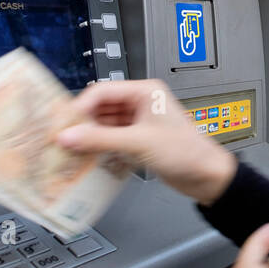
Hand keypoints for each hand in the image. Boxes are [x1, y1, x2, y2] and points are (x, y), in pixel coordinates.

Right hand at [54, 79, 236, 204]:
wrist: (206, 176)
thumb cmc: (187, 152)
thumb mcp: (138, 143)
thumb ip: (101, 139)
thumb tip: (69, 136)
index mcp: (145, 92)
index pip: (102, 91)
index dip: (81, 107)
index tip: (64, 123)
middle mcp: (141, 102)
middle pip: (101, 107)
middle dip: (82, 122)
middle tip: (61, 137)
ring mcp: (139, 121)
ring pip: (105, 124)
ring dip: (89, 136)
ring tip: (70, 148)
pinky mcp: (138, 138)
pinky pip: (112, 137)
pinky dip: (99, 145)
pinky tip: (87, 155)